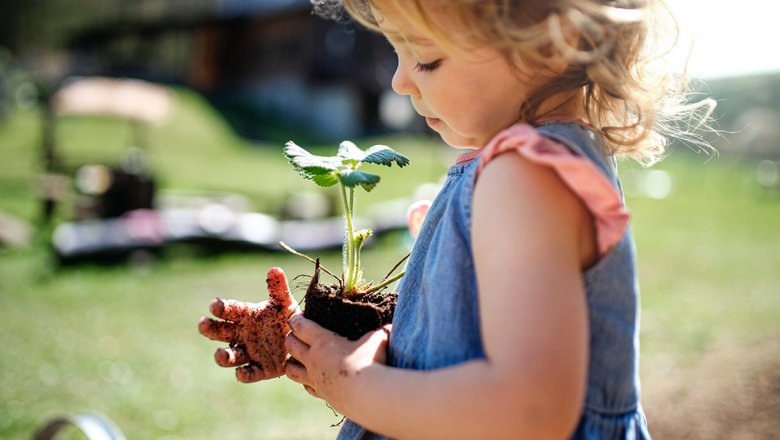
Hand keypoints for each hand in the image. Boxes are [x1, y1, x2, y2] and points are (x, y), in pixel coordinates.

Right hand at [198, 267, 299, 382]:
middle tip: (203, 324)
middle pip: (221, 332)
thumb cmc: (288, 318)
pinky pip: (250, 373)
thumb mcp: (285, 303)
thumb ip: (278, 289)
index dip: (221, 307)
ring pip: (231, 356)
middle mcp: (243, 334)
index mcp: (246, 316)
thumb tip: (274, 269)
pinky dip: (244, 374)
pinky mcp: (261, 369)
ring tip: (220, 354)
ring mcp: (250, 352)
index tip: (214, 305)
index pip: (230, 310)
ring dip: (223, 356)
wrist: (303, 341)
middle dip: (210, 329)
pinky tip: (241, 373)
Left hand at [284, 314, 390, 412]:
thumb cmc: (371, 362)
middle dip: (290, 337)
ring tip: (299, 358)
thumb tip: (390, 326)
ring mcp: (315, 379)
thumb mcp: (378, 338)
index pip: (300, 326)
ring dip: (292, 361)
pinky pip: (306, 387)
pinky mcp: (322, 394)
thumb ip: (380, 331)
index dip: (296, 319)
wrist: (368, 395)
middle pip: (290, 345)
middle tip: (297, 334)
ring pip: (290, 370)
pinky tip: (314, 378)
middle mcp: (314, 360)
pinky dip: (306, 381)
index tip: (298, 316)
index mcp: (323, 341)